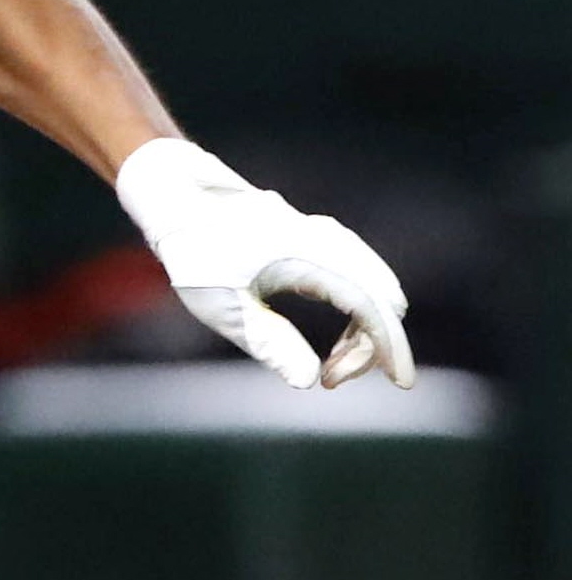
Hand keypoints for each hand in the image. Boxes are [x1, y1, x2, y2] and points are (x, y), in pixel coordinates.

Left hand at [115, 138, 413, 393]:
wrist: (178, 196)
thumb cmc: (195, 251)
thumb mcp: (223, 306)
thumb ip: (268, 343)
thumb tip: (309, 381)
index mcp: (308, 256)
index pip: (369, 305)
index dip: (389, 346)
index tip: (401, 383)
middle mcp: (326, 241)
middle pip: (378, 298)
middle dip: (373, 345)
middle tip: (332, 381)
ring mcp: (324, 237)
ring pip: (371, 286)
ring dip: (366, 329)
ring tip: (333, 366)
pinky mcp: (317, 240)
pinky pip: (357, 276)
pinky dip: (360, 309)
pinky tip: (342, 337)